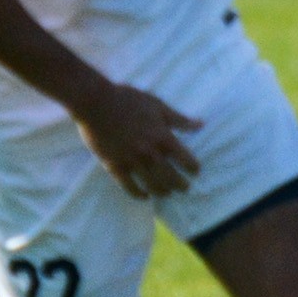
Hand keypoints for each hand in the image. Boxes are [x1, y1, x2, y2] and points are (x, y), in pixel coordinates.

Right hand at [72, 82, 202, 198]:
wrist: (97, 103)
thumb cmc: (129, 100)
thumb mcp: (158, 106)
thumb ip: (179, 119)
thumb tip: (201, 125)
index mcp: (162, 136)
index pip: (184, 159)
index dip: (192, 168)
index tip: (195, 172)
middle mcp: (149, 152)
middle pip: (170, 175)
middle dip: (180, 185)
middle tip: (185, 189)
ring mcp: (131, 160)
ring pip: (151, 183)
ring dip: (162, 191)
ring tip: (167, 194)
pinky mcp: (114, 165)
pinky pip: (128, 186)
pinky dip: (138, 193)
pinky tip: (144, 196)